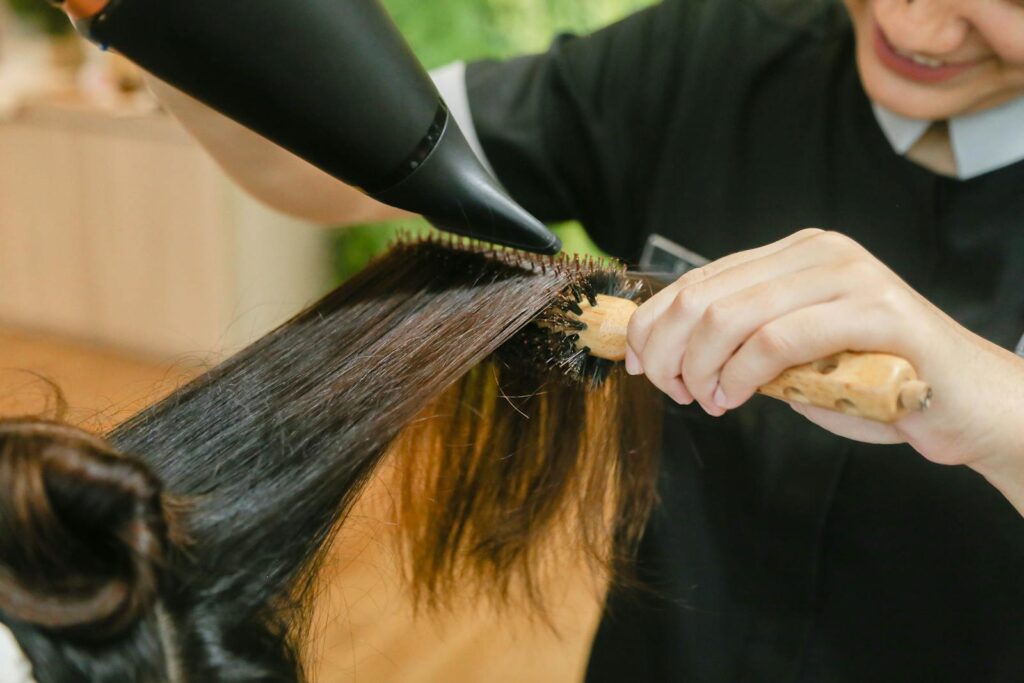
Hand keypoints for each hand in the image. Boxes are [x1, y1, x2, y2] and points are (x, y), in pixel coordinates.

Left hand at [625, 229, 1023, 509]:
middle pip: (705, 296)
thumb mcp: (792, 358)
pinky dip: (740, 376)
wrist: (966, 403)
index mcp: (795, 254)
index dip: (655, 321)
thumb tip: (665, 352)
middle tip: (668, 389)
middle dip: (668, 349)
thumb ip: (743, 344)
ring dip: (699, 367)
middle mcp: (819, 252)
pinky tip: (732, 399)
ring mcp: (849, 275)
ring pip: (732, 315)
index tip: (637, 362)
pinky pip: (777, 340)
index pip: (700, 279)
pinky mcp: (875, 310)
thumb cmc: (874, 382)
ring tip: (703, 400)